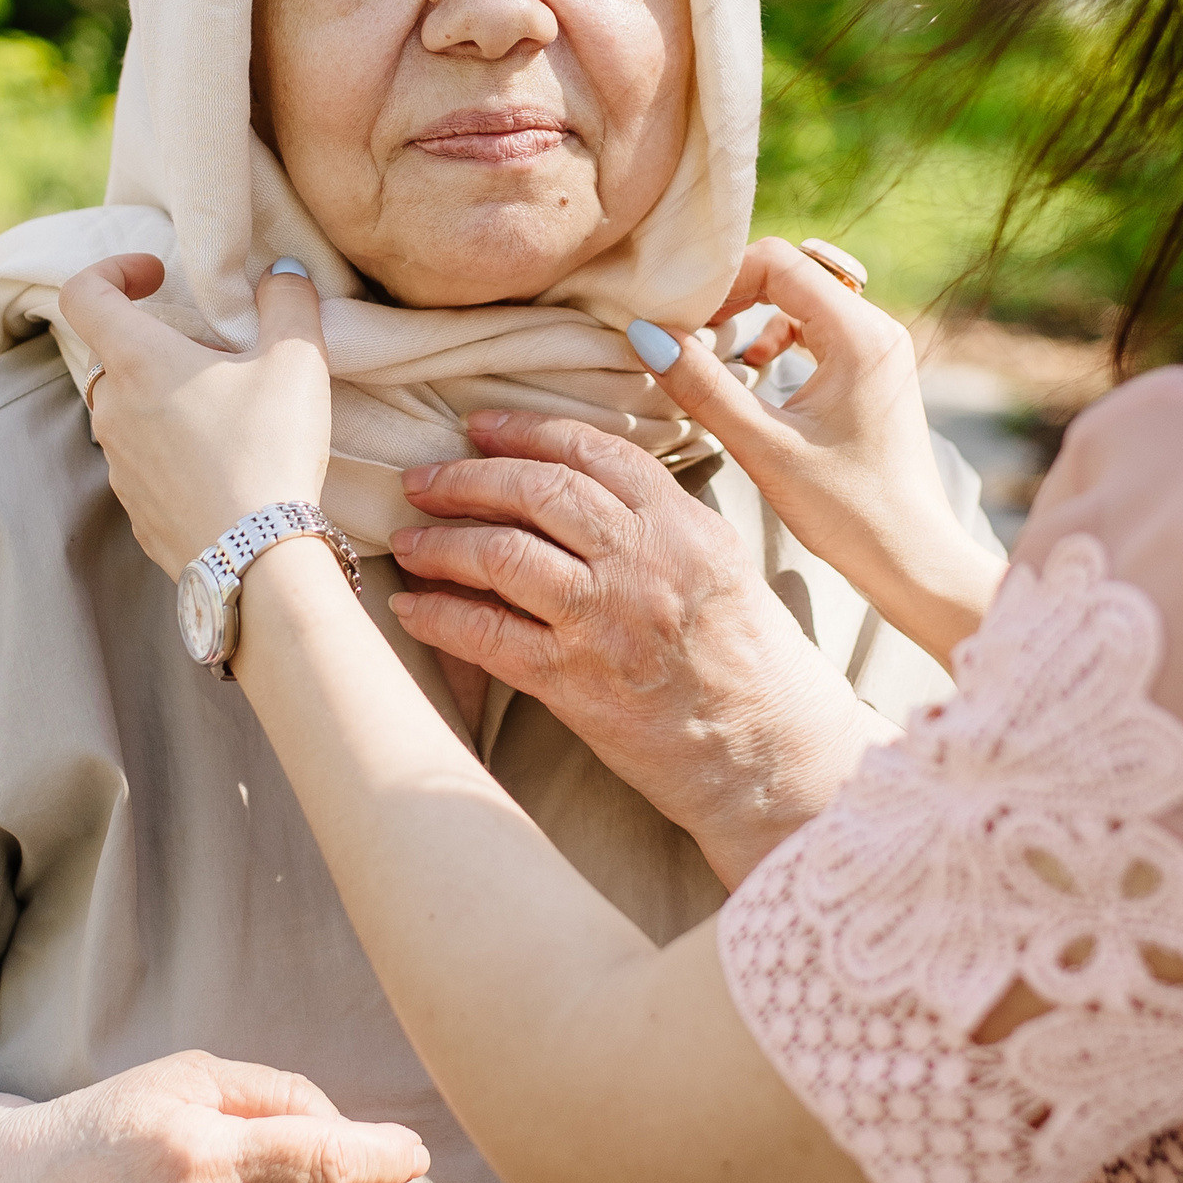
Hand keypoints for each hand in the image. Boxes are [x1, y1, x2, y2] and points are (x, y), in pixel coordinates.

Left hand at [58, 255, 331, 579]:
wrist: (258, 560)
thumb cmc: (270, 449)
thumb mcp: (297, 360)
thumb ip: (288, 301)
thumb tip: (283, 272)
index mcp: (137, 361)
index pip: (82, 294)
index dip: (111, 270)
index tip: (156, 275)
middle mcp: (112, 411)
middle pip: (113, 356)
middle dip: (158, 343)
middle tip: (215, 353)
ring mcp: (118, 466)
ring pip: (128, 412)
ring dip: (166, 400)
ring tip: (229, 413)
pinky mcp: (136, 511)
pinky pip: (145, 463)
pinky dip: (173, 450)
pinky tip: (225, 464)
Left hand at [391, 414, 876, 888]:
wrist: (772, 755)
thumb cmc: (751, 662)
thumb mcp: (719, 564)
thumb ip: (657, 520)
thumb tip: (579, 487)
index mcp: (681, 524)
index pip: (590, 452)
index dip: (524, 431)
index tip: (479, 427)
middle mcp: (643, 561)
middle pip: (535, 492)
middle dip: (465, 479)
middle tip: (422, 480)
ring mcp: (606, 620)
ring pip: (500, 555)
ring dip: (440, 543)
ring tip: (409, 540)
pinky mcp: (576, 683)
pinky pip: (486, 635)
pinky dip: (438, 617)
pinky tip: (410, 608)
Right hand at [628, 239, 1004, 664]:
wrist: (913, 560)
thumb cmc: (848, 511)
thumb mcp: (765, 448)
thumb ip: (704, 387)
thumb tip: (646, 335)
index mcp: (859, 335)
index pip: (778, 262)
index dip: (721, 281)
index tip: (679, 319)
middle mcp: (876, 329)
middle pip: (791, 273)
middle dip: (733, 295)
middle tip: (687, 331)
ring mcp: (879, 351)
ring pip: (803, 300)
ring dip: (754, 317)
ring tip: (715, 353)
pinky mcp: (873, 375)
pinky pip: (818, 331)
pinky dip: (779, 339)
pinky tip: (754, 373)